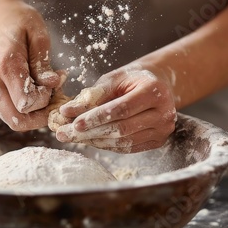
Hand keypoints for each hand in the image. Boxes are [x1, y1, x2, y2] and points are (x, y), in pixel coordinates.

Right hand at [0, 0, 60, 129]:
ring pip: (12, 121)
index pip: (27, 103)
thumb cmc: (16, 20)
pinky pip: (5, 115)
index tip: (55, 84)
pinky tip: (28, 91)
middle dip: (41, 115)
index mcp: (4, 66)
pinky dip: (20, 110)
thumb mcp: (37, 32)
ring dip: (32, 114)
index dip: (46, 100)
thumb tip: (53, 84)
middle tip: (53, 95)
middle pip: (18, 121)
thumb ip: (43, 62)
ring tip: (41, 90)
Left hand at [55, 64, 176, 152]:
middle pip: (122, 128)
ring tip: (74, 137)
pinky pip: (129, 148)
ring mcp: (163, 129)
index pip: (121, 109)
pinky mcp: (159, 141)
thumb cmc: (131, 80)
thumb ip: (91, 95)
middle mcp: (163, 112)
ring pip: (124, 142)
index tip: (74, 123)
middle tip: (64, 134)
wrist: (157, 84)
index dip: (96, 118)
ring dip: (95, 141)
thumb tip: (66, 111)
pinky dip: (107, 146)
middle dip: (90, 133)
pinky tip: (91, 140)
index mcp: (153, 90)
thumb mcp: (112, 80)